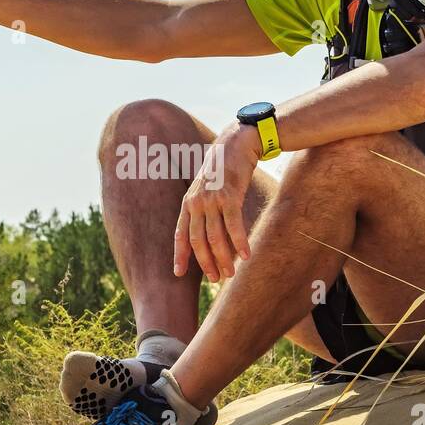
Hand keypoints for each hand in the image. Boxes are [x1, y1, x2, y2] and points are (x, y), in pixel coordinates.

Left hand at [173, 125, 260, 281]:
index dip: (180, 255)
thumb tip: (207, 231)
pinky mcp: (229, 196)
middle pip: (198, 241)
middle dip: (206, 263)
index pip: (180, 234)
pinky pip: (233, 226)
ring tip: (230, 274)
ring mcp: (212, 200)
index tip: (178, 273)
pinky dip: (240, 243)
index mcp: (188, 203)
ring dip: (223, 258)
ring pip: (215, 237)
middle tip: (216, 279)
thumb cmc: (223, 169)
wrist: (235, 144)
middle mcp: (196, 202)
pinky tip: (246, 256)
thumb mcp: (206, 188)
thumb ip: (203, 208)